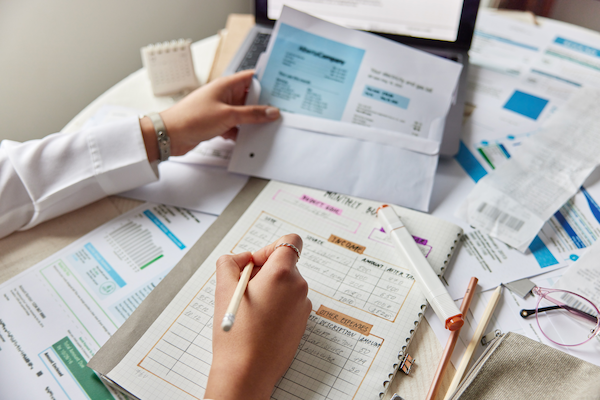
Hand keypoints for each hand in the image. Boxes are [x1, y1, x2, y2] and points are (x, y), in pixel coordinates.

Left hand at [141, 70, 279, 160]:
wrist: (169, 135)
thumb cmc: (191, 118)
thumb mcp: (228, 116)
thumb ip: (252, 115)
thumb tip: (272, 112)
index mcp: (226, 85)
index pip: (252, 78)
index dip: (267, 81)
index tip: (282, 88)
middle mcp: (224, 95)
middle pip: (250, 98)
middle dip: (263, 106)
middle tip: (279, 114)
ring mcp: (220, 109)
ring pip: (243, 114)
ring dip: (252, 122)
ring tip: (266, 129)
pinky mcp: (216, 123)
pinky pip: (235, 126)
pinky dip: (241, 132)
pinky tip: (246, 139)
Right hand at [205, 234, 311, 399]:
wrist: (247, 371)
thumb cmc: (236, 331)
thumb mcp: (224, 287)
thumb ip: (231, 262)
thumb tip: (243, 258)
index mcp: (282, 274)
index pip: (290, 241)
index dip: (269, 247)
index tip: (254, 264)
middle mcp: (298, 287)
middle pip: (285, 264)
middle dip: (264, 271)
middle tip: (244, 289)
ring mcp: (303, 306)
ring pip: (285, 285)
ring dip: (269, 289)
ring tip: (250, 309)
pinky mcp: (302, 322)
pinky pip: (289, 303)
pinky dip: (275, 306)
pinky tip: (259, 322)